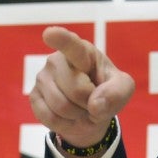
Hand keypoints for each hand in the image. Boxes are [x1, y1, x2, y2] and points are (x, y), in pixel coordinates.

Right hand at [29, 26, 134, 155]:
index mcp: (82, 51)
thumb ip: (117, 93)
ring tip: (82, 109)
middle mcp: (57, 60)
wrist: (90, 112)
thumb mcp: (123, 89)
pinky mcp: (33, 96)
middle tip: (93, 102)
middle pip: (76, 90)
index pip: (71, 45)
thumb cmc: (106, 91)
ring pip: (61, 106)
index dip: (61, 39)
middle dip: (90, 103)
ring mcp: (42, 77)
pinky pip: (49, 117)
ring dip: (78, 115)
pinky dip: (64, 124)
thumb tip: (95, 105)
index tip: (50, 33)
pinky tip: (69, 117)